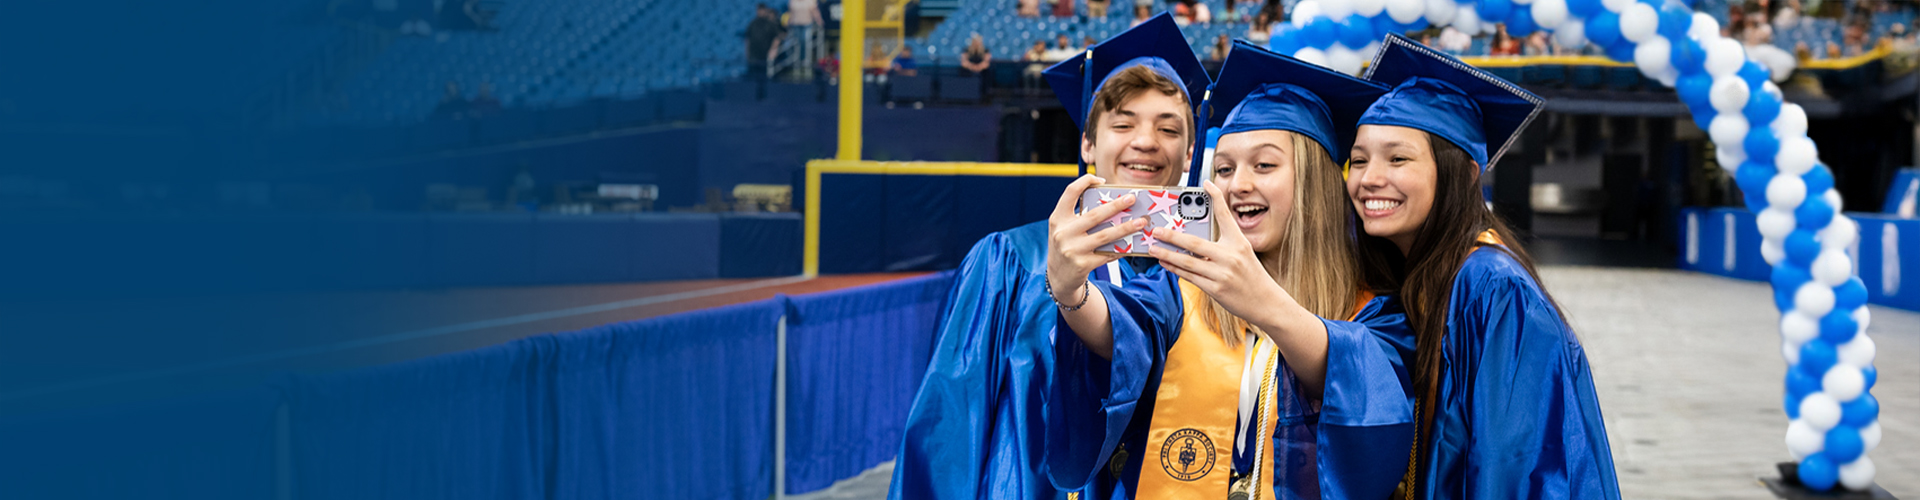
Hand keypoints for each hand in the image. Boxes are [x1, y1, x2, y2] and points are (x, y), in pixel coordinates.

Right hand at [1046, 175, 1146, 303]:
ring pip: (1105, 235)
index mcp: (1057, 218)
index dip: (1085, 182)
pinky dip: (1121, 248)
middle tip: (1132, 199)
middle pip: (1094, 215)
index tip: (1101, 179)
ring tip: (1141, 222)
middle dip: (1116, 205)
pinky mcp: (1083, 264)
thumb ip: (1079, 216)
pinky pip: (1107, 253)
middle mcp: (1063, 232)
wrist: (1059, 277)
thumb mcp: (1065, 229)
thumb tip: (1113, 205)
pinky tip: (1133, 243)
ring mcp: (1072, 249)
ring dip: (1126, 228)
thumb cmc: (1066, 246)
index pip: (1070, 192)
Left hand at [1146, 180, 1291, 328]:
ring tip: (1154, 248)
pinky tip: (1165, 263)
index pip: (1226, 215)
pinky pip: (1191, 277)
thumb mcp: (1243, 253)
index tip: (1207, 183)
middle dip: (1172, 236)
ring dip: (1168, 255)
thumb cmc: (1251, 275)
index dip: (1216, 197)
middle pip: (1195, 243)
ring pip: (1188, 262)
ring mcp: (1222, 274)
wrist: (1265, 301)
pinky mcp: (1216, 289)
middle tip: (1157, 230)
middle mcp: (1230, 256)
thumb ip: (1223, 243)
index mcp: (1239, 242)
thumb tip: (1194, 238)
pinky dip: (1176, 269)